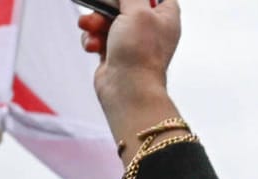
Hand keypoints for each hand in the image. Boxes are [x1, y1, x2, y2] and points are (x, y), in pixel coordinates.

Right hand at [80, 1, 184, 160]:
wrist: (127, 91)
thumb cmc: (140, 55)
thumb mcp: (138, 10)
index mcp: (165, 16)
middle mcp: (150, 28)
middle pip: (125, 3)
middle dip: (106, 5)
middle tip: (99, 7)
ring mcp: (132, 41)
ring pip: (107, 19)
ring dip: (95, 22)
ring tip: (91, 28)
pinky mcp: (114, 53)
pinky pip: (98, 37)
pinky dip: (93, 39)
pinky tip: (93, 46)